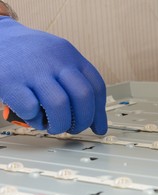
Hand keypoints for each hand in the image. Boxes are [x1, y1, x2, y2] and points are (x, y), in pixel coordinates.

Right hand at [0, 16, 106, 134]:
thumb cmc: (30, 55)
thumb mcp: (58, 58)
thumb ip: (77, 84)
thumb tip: (98, 123)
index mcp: (70, 55)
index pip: (96, 86)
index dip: (99, 112)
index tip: (98, 127)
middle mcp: (55, 61)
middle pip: (83, 96)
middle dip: (83, 120)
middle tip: (74, 129)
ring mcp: (33, 70)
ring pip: (60, 105)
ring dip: (60, 124)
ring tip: (53, 126)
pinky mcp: (10, 80)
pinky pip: (30, 109)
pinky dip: (35, 120)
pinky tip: (33, 117)